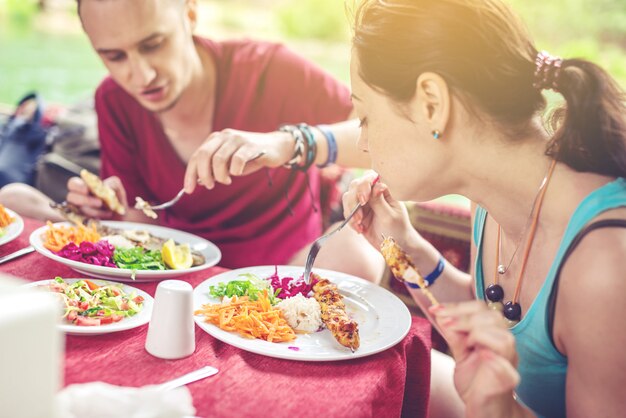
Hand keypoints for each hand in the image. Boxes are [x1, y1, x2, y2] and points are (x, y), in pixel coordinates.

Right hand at [66, 175, 127, 219]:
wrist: (121, 219)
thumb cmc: (117, 202)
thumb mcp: (118, 191)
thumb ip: (113, 184)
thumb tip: (106, 186)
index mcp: (84, 188)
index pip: (73, 184)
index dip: (77, 186)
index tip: (86, 190)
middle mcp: (77, 200)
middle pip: (71, 197)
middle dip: (85, 200)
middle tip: (99, 203)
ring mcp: (78, 212)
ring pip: (77, 210)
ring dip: (93, 212)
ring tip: (108, 213)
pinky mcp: (82, 224)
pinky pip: (80, 222)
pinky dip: (92, 221)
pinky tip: (102, 220)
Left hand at [184, 129, 293, 192]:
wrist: (276, 147)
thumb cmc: (251, 157)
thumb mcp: (230, 163)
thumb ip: (216, 169)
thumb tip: (200, 181)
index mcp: (216, 139)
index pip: (197, 155)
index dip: (190, 174)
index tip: (189, 189)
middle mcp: (224, 136)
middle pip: (204, 155)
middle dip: (203, 174)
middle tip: (210, 186)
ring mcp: (237, 139)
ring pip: (219, 159)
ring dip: (220, 175)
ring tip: (227, 181)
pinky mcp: (251, 145)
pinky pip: (237, 160)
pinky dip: (235, 171)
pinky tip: (238, 173)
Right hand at [342, 171, 416, 248]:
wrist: (393, 246)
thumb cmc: (397, 229)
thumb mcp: (390, 216)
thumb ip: (380, 201)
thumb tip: (377, 185)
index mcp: (384, 189)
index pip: (371, 178)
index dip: (364, 185)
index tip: (364, 200)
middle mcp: (372, 193)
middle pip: (355, 186)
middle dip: (354, 200)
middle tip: (359, 217)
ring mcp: (363, 203)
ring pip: (348, 198)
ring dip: (350, 212)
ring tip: (359, 225)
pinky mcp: (357, 213)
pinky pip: (347, 212)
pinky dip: (350, 221)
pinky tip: (360, 230)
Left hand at [430, 301, 520, 415]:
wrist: (485, 409)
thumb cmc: (475, 382)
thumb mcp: (460, 354)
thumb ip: (454, 336)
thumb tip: (441, 315)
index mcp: (493, 335)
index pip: (481, 309)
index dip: (457, 306)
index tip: (435, 309)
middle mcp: (504, 345)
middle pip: (494, 317)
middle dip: (464, 317)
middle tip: (444, 323)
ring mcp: (509, 363)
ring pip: (504, 338)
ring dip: (479, 334)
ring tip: (465, 344)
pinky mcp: (508, 381)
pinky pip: (507, 368)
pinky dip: (494, 359)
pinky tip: (480, 355)